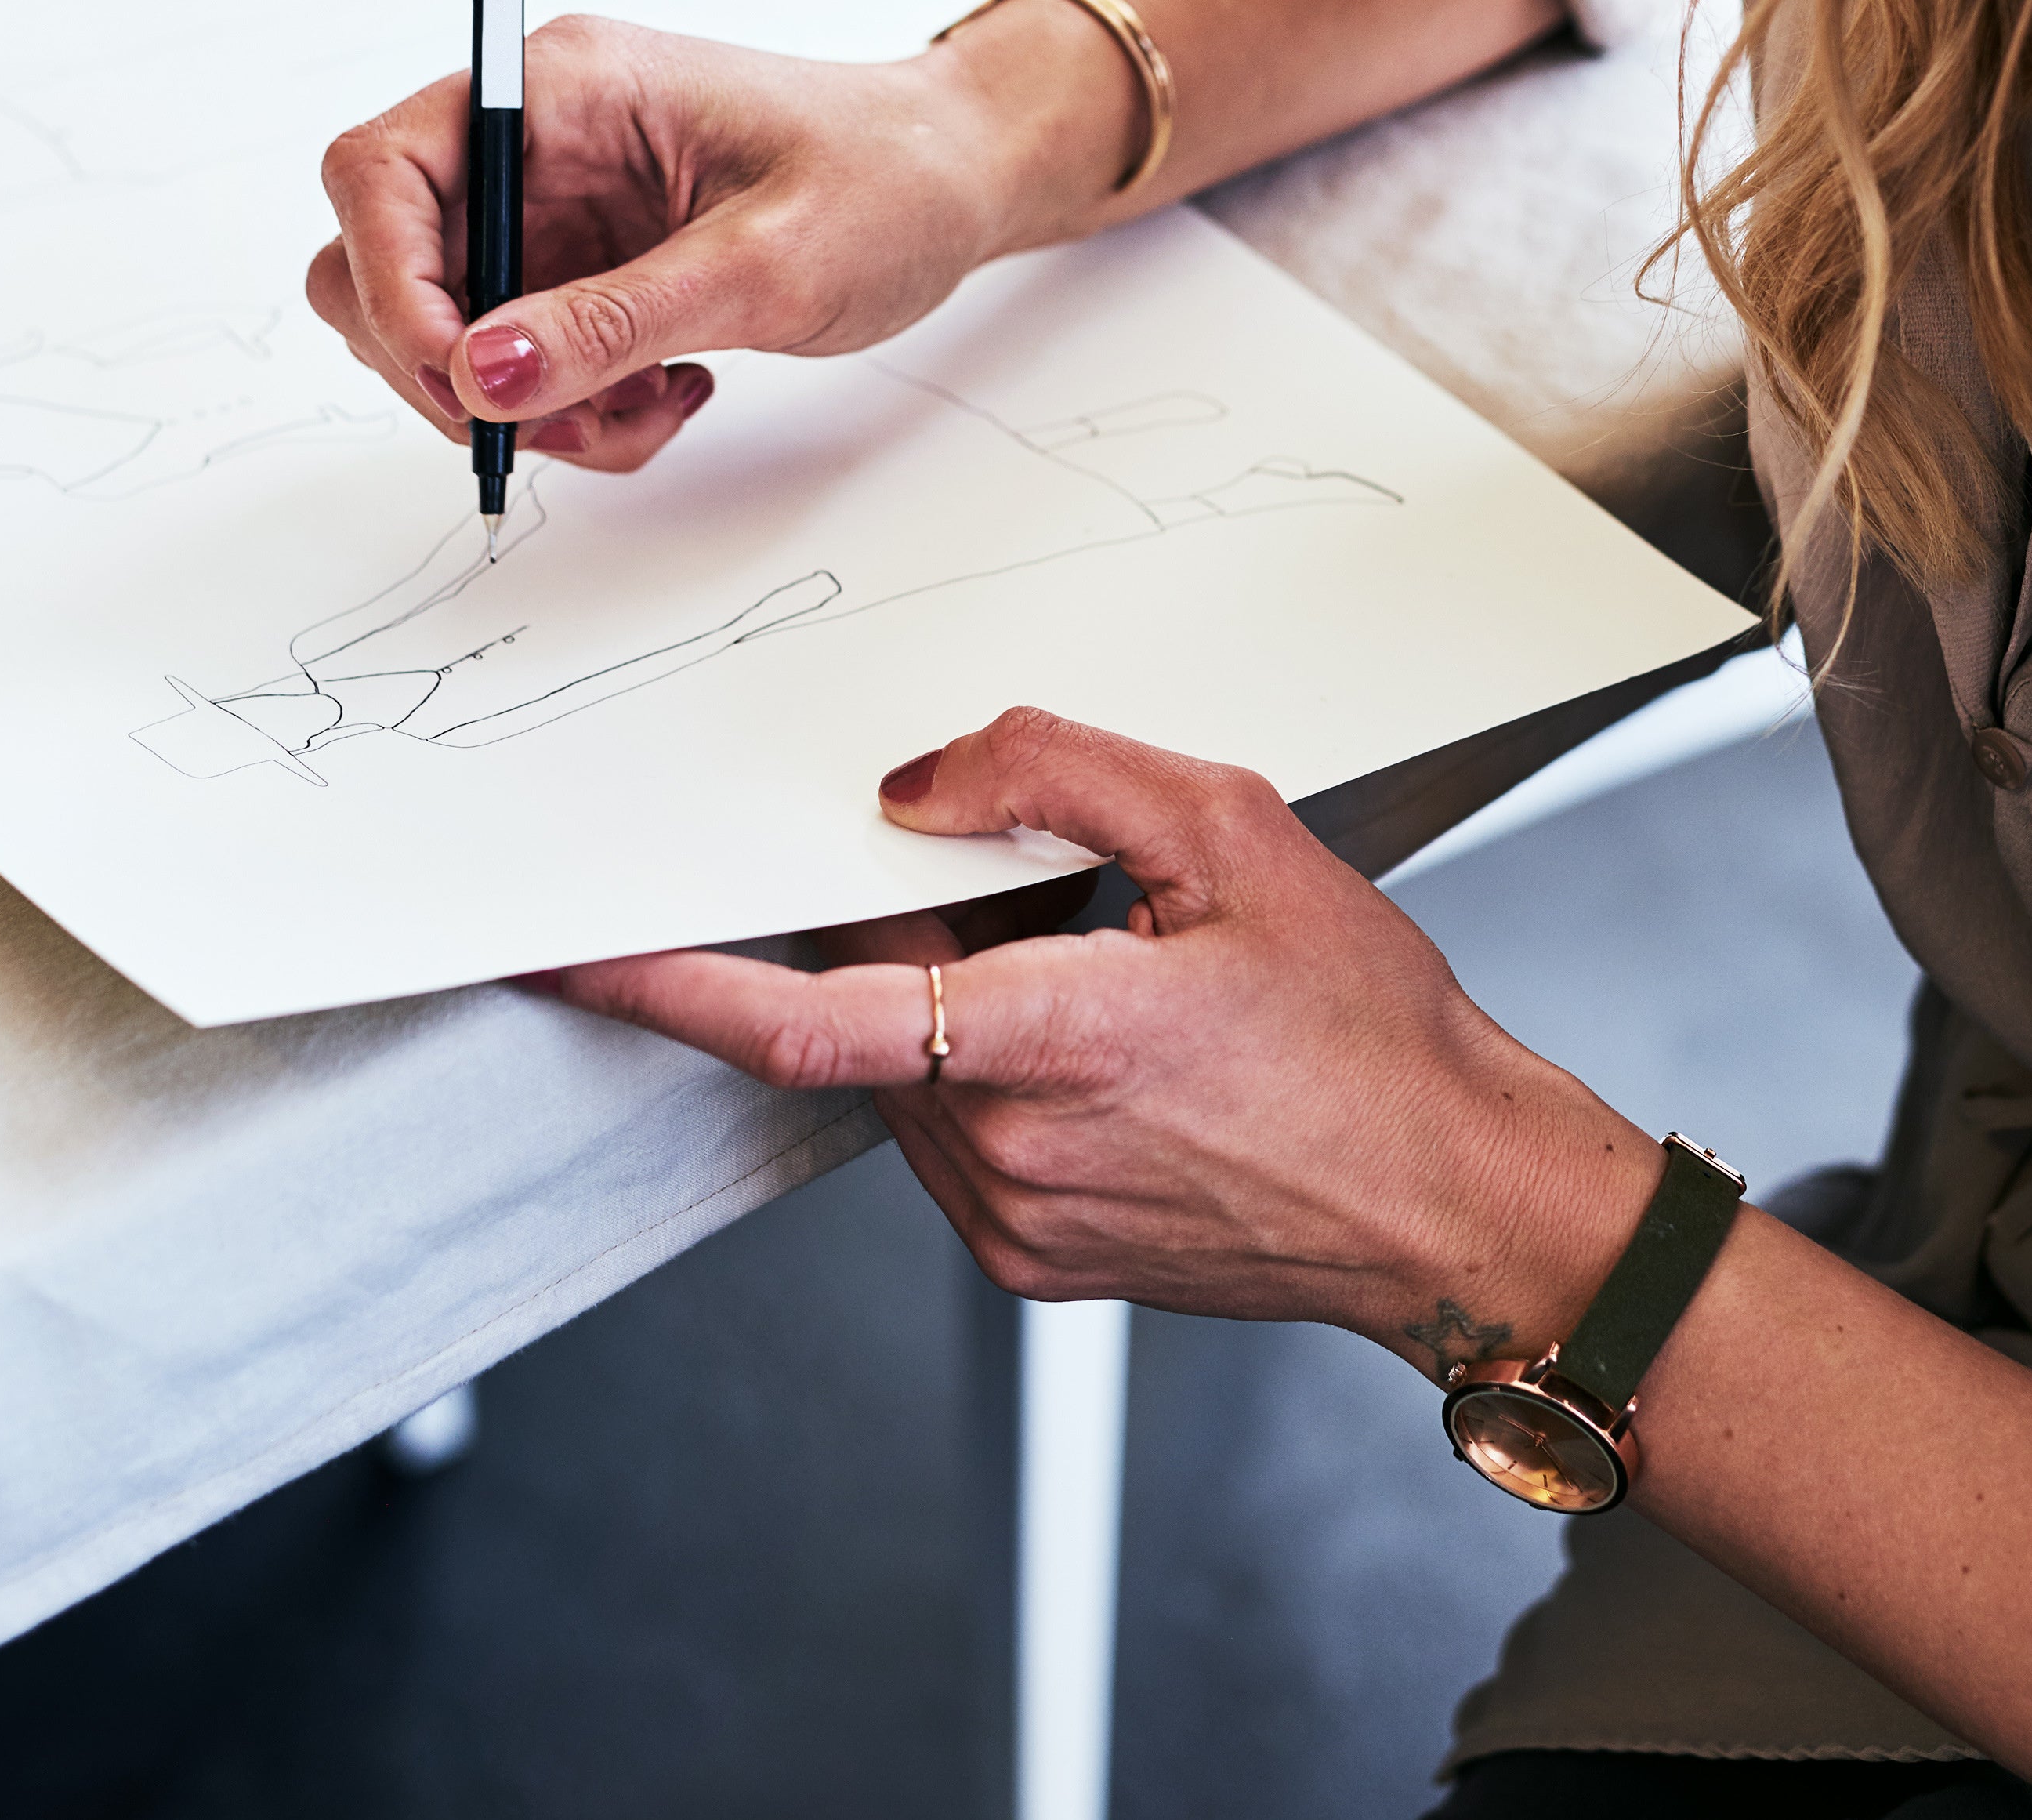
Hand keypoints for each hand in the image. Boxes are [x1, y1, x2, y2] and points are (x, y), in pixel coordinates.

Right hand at [303, 9, 1132, 471]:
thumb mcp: (764, 262)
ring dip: (527, 407)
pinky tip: (669, 396)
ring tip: (646, 412)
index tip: (459, 376)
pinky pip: (519, 365)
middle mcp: (532, 144)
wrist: (956, 182)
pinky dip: (573, 412)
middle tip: (560, 422)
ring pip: (451, 335)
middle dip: (453, 369)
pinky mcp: (578, 270)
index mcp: (558, 89)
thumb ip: (617, 319)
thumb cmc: (885, 178)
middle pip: (386, 264)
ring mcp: (549, 210)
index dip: (388, 279)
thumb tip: (484, 373)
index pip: (381, 170)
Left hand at [533, 708, 1656, 1366]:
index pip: (814, 1017)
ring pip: (904, 1069)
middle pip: (869, 1012)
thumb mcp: (1240, 834)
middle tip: (1040, 895)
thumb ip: (1060, 773)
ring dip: (952, 998)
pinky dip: (984, 1060)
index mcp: (1063, 1045)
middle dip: (908, 932)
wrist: (1453, 1202)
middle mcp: (1015, 1154)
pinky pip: (948, 1127)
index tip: (577, 948)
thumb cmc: (1371, 1033)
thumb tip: (914, 783)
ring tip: (1112, 975)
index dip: (677, 982)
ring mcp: (1014, 1221)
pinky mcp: (1027, 1258)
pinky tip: (1108, 1039)